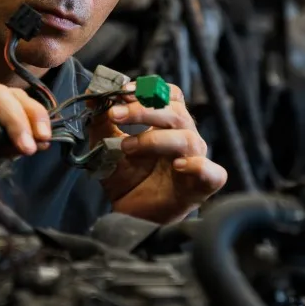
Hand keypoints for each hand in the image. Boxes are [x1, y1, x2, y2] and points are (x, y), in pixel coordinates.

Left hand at [90, 82, 227, 223]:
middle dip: (143, 110)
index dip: (148, 90)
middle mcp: (185, 137)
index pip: (169, 95)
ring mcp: (196, 160)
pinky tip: (177, 165)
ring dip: (154, 139)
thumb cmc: (127, 179)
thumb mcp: (107, 147)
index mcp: (168, 124)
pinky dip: (196, 165)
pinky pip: (212, 171)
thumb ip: (102, 121)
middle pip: (175, 112)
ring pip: (187, 138)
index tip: (121, 91)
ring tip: (127, 148)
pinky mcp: (202, 185)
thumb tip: (92, 92)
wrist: (131, 215)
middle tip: (115, 114)